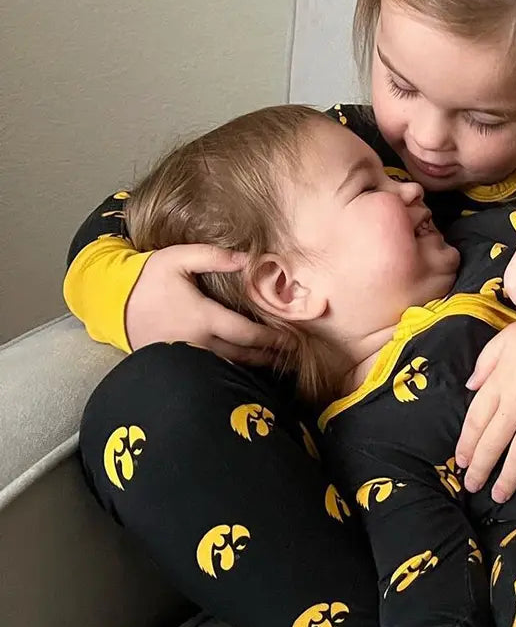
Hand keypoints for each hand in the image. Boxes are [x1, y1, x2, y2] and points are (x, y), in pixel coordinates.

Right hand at [126, 244, 285, 363]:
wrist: (110, 304)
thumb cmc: (146, 279)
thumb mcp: (178, 259)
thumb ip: (213, 256)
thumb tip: (248, 258)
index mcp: (202, 317)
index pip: (246, 334)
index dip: (272, 340)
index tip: (293, 341)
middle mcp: (198, 342)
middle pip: (243, 356)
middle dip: (270, 356)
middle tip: (294, 357)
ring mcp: (186, 357)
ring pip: (228, 367)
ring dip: (254, 367)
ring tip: (278, 364)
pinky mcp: (176, 363)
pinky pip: (211, 371)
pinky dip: (231, 371)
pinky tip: (246, 369)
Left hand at [455, 299, 515, 500]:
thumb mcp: (506, 338)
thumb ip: (485, 362)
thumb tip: (469, 386)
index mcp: (499, 383)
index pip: (475, 420)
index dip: (467, 443)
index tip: (461, 460)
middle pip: (492, 443)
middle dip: (480, 468)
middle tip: (472, 486)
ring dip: (506, 479)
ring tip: (497, 496)